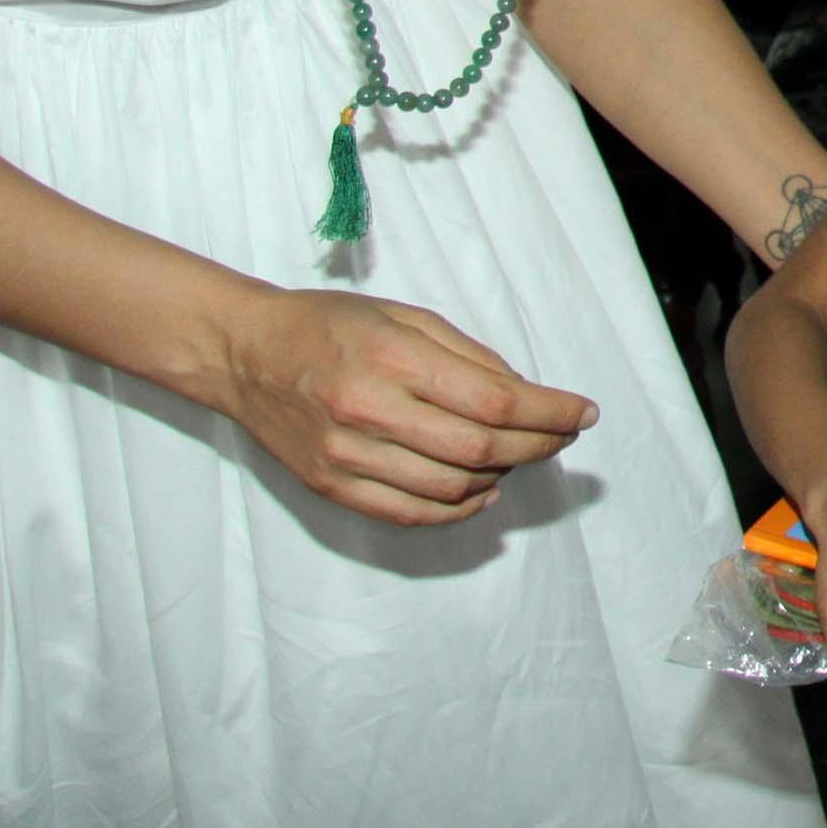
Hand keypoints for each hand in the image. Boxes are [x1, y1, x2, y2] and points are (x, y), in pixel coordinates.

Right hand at [214, 287, 590, 525]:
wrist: (244, 352)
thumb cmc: (328, 324)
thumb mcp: (404, 314)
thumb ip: (467, 355)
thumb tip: (525, 394)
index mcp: (392, 356)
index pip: (493, 399)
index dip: (549, 411)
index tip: (583, 413)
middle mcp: (369, 410)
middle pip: (481, 446)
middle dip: (538, 444)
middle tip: (563, 435)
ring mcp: (348, 455)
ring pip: (452, 486)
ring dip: (502, 474)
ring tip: (521, 454)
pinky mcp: (332, 486)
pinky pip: (411, 513)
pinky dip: (459, 509)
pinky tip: (483, 490)